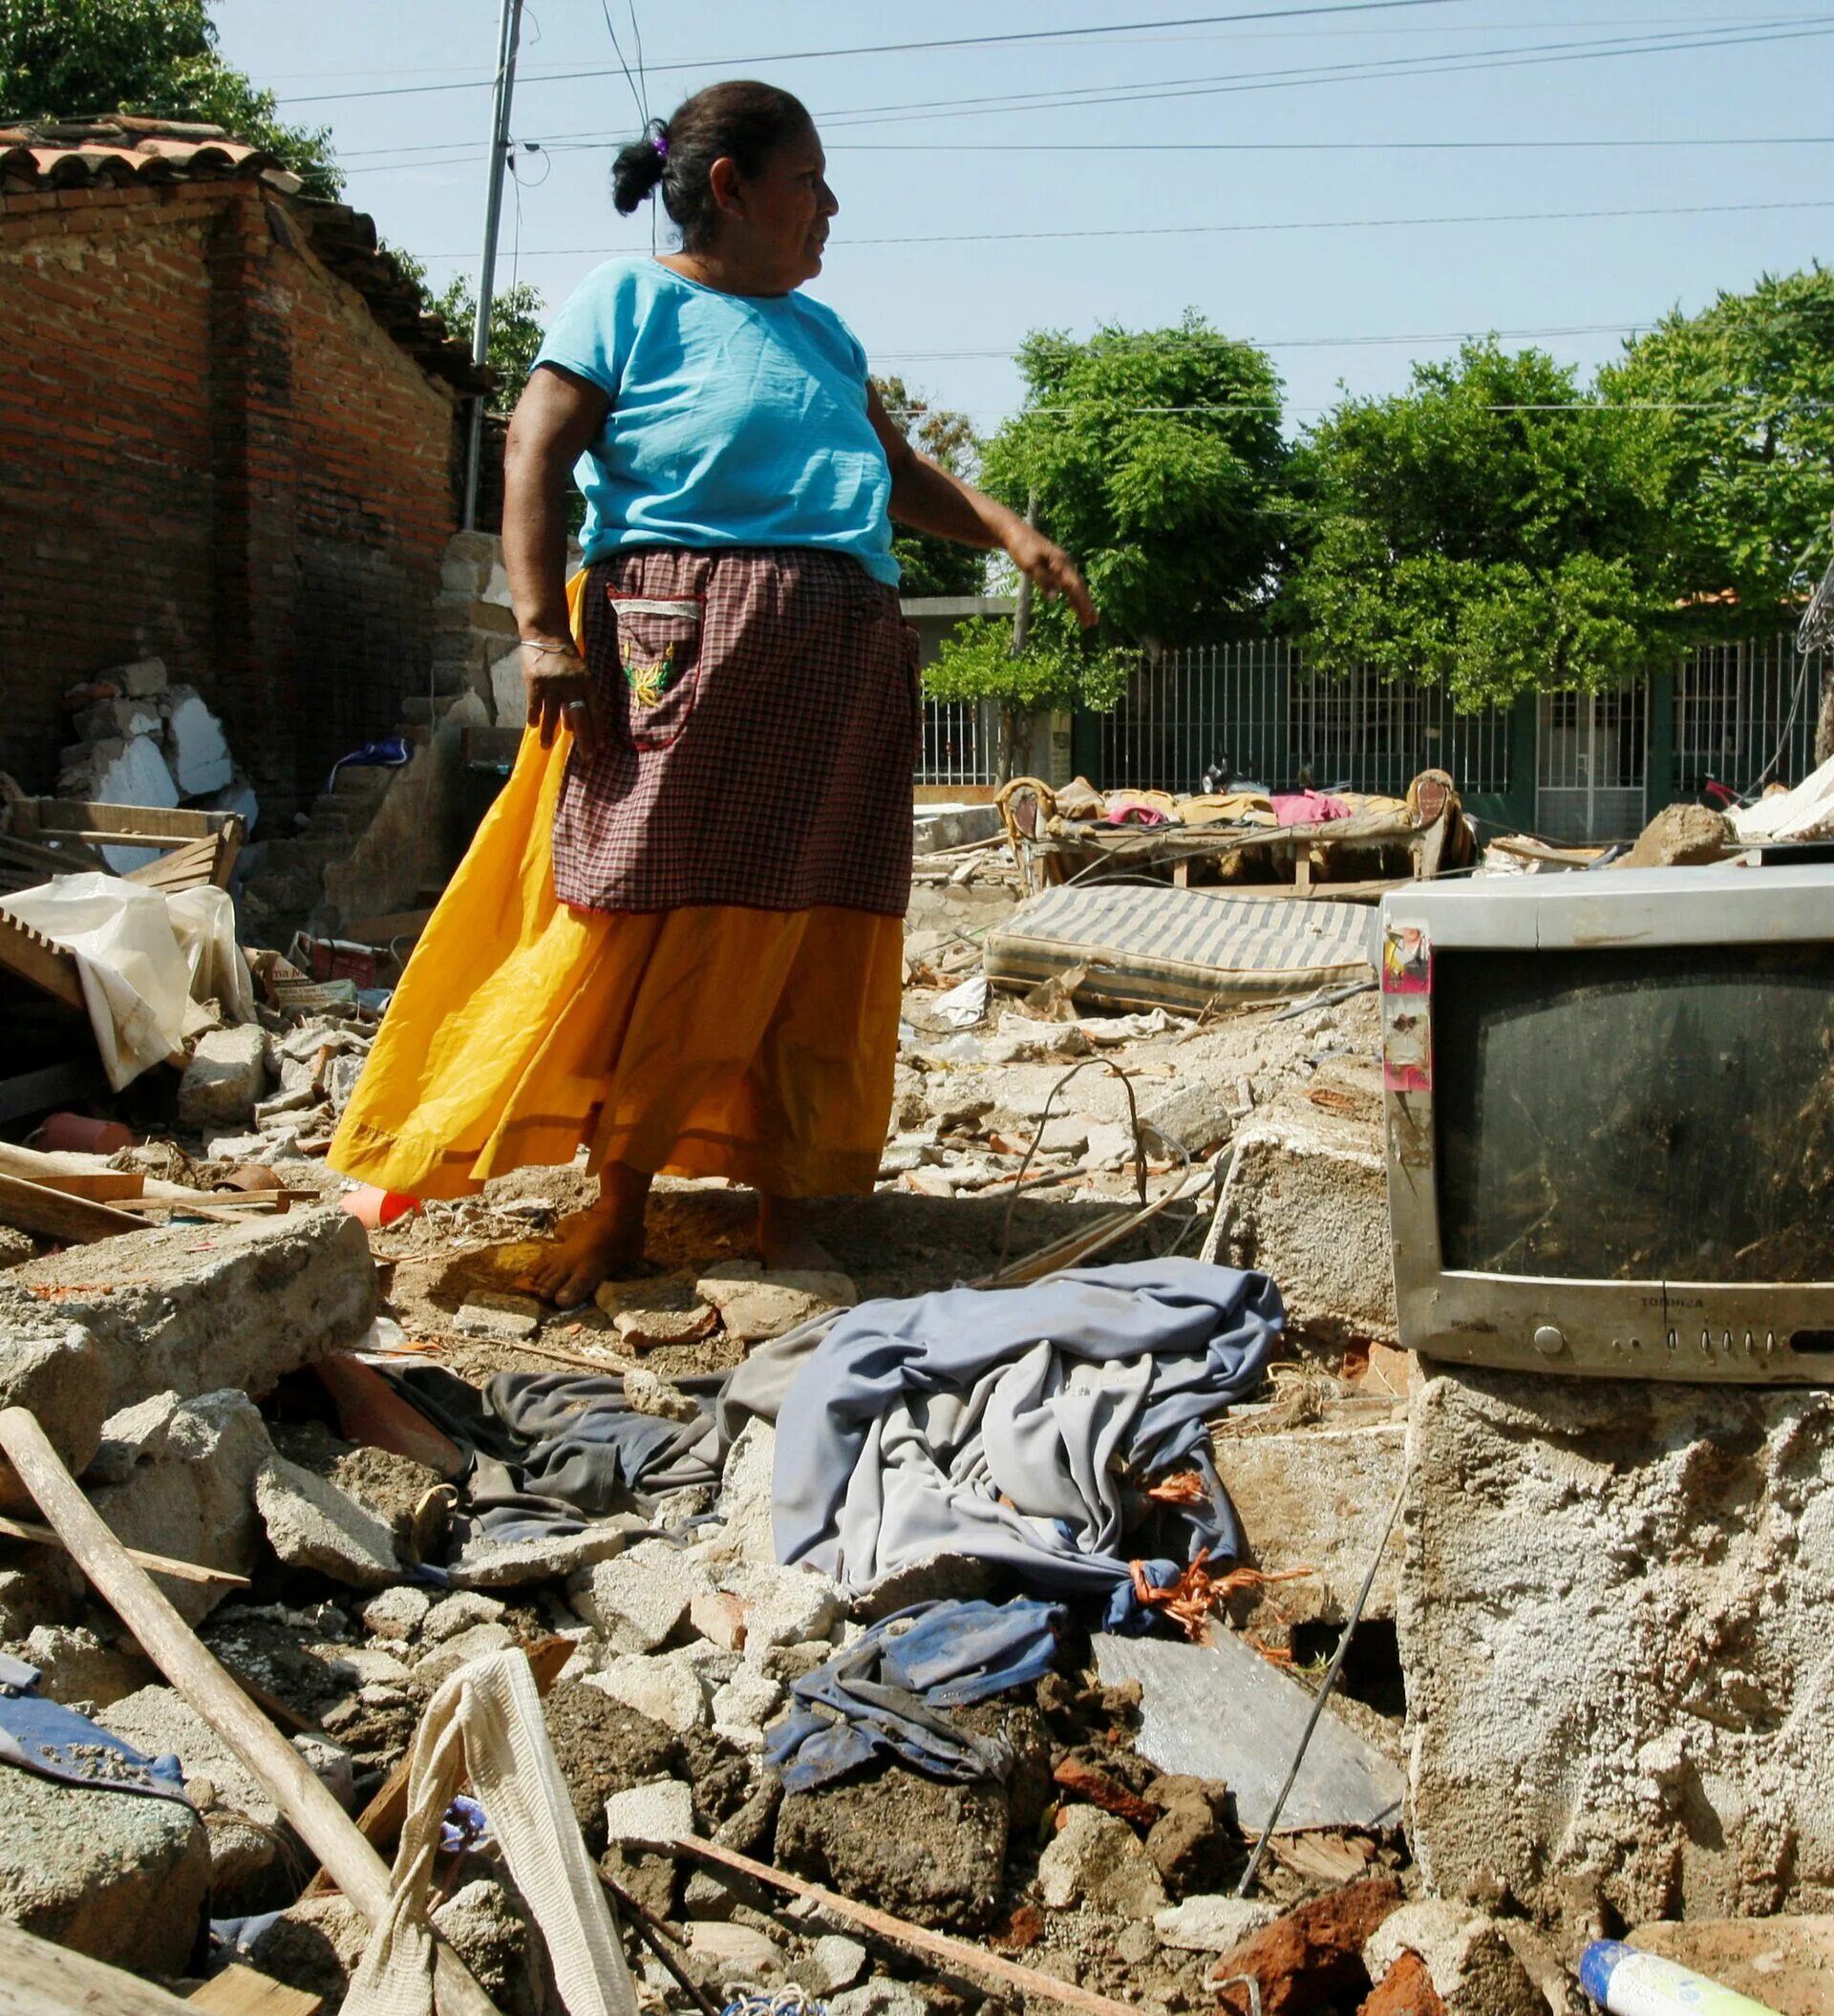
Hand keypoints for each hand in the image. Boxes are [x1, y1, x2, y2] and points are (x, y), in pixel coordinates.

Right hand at [521, 637, 603, 754]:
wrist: (546, 632)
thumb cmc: (564, 656)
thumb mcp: (578, 674)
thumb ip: (578, 698)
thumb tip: (572, 727)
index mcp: (587, 682)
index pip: (596, 711)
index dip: (598, 730)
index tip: (600, 748)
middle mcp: (572, 685)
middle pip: (580, 717)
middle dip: (584, 740)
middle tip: (586, 759)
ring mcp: (553, 683)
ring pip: (553, 715)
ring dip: (550, 734)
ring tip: (547, 747)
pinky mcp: (535, 681)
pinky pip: (535, 704)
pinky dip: (534, 717)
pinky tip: (534, 727)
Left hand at [1006, 524, 1096, 626]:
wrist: (1016, 533)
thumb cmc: (1022, 549)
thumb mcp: (1030, 565)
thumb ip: (1044, 581)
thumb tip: (1055, 598)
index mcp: (1061, 563)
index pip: (1075, 586)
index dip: (1082, 602)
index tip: (1088, 616)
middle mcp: (1065, 564)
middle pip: (1079, 587)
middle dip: (1086, 605)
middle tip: (1093, 622)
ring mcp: (1061, 565)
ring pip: (1075, 587)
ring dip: (1081, 602)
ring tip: (1087, 619)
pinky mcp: (1056, 567)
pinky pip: (1068, 584)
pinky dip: (1072, 595)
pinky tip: (1074, 605)